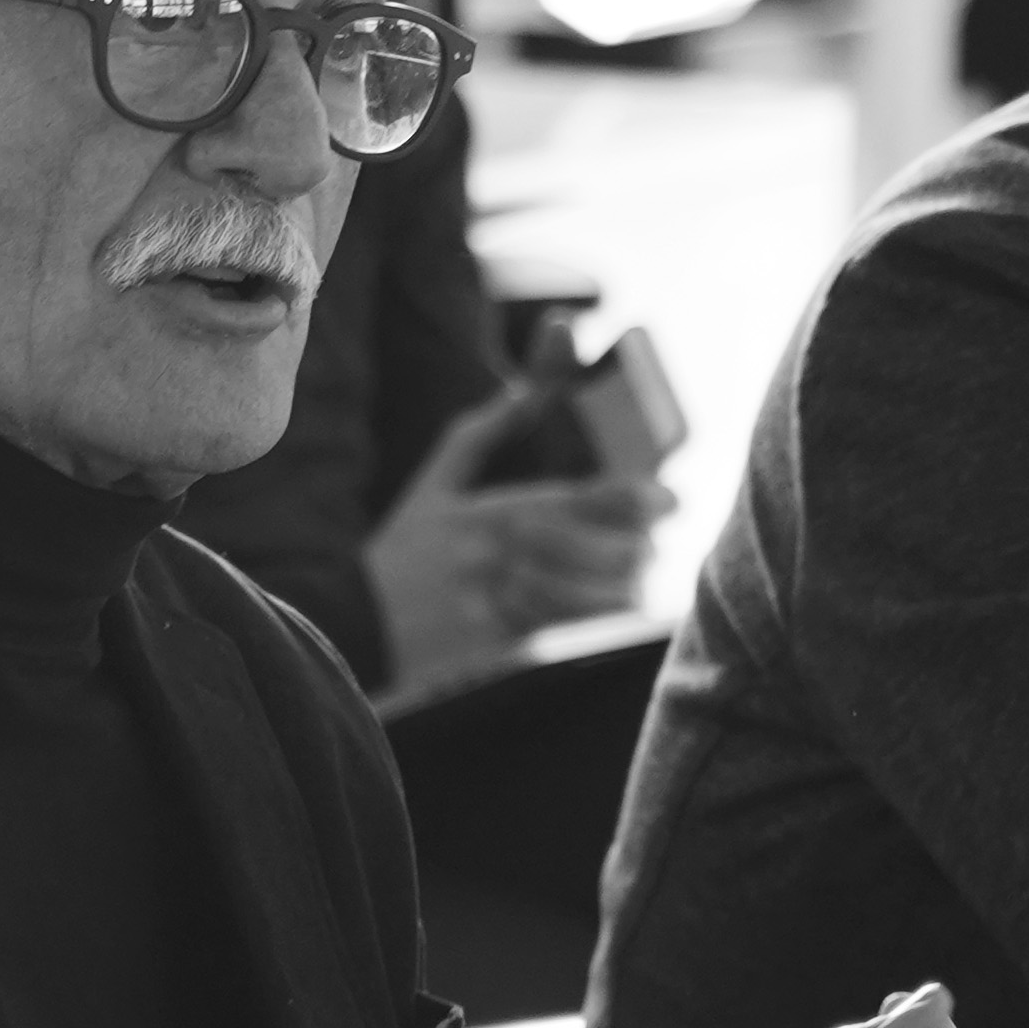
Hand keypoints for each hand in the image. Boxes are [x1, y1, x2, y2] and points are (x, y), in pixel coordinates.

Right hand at [365, 386, 661, 701]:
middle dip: (639, 548)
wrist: (358, 622)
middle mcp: (502, 556)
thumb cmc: (404, 548)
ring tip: (637, 579)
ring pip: (593, 596)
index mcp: (494, 511)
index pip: (582, 499)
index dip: (636, 498)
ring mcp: (503, 601)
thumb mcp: (434, 482)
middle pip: (598, 550)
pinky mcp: (502, 640)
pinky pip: (567, 628)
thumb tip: (523, 387)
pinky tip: (608, 606)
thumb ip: (482, 432)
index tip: (670, 498)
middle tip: (652, 544)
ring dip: (624, 587)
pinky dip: (596, 617)